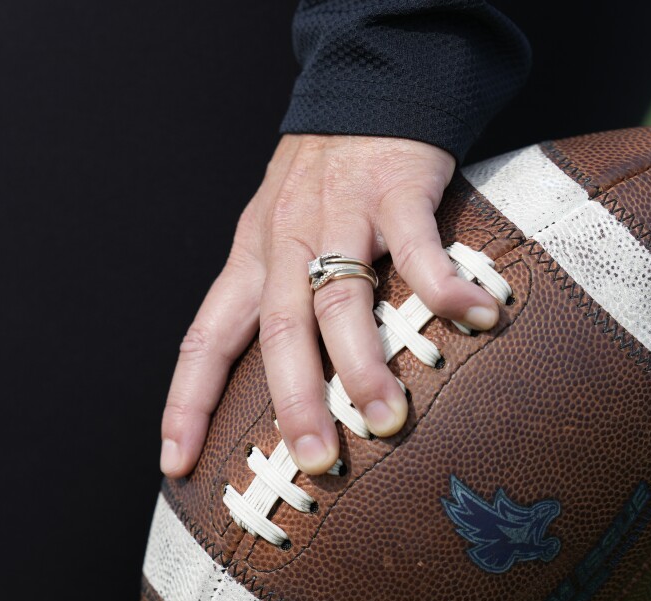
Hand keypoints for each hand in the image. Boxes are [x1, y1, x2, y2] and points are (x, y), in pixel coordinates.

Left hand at [159, 133, 499, 477]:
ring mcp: (338, 216)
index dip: (187, 402)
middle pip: (279, 331)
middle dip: (295, 400)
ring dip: (364, 362)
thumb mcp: (276, 238)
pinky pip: (415, 243)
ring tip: (386, 419)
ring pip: (340, 297)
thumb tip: (288, 398)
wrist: (364, 87)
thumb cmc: (322, 182)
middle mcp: (284, 245)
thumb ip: (277, 305)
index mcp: (250, 264)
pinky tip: (474, 317)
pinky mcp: (394, 189)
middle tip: (314, 461)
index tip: (176, 464)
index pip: (206, 340)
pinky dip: (443, 282)